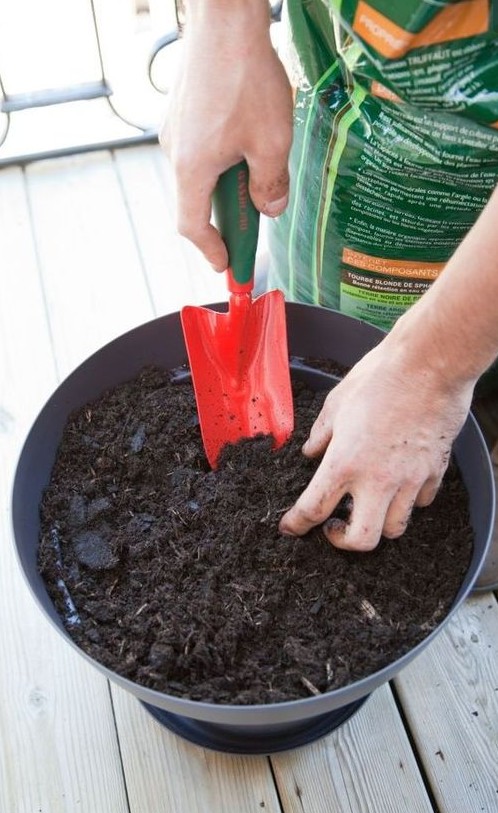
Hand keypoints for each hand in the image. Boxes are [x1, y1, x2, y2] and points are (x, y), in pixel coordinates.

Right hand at [160, 2, 292, 270]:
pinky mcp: (183, 111)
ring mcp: (176, 129)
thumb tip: (271, 208)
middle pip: (197, 200)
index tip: (227, 264)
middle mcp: (175, 152)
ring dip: (227, 183)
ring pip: (201, 172)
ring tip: (260, 168)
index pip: (193, 226)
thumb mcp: (271, 142)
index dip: (211, 250)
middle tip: (254, 223)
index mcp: (192, 169)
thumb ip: (271, 184)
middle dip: (226, 217)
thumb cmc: (246, 79)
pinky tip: (247, 139)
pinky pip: (201, 148)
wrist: (224, 19)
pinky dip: (222, 158)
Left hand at [279, 336, 473, 549]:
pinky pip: (421, 502)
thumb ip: (320, 434)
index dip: (297, 524)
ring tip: (368, 506)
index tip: (291, 528)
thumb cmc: (380, 377)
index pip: (313, 509)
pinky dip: (409, 502)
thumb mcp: (336, 403)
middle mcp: (377, 480)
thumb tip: (311, 451)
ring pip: (395, 528)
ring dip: (377, 524)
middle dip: (343, 542)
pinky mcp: (434, 471)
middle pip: (361, 540)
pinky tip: (399, 485)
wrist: (429, 364)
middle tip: (334, 526)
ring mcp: (409, 479)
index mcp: (344, 463)